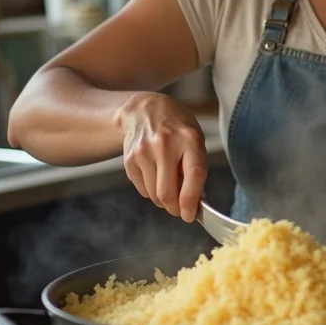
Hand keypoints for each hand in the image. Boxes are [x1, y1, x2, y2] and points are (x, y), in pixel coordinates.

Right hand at [120, 93, 207, 222]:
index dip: (192, 200)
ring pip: (154, 195)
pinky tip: (156, 175)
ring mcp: (144, 152)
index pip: (194, 175)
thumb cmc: (176, 127)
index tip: (191, 215)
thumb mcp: (195, 139)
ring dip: (163, 200)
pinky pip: (143, 189)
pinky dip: (151, 191)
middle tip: (180, 210)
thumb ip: (196, 168)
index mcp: (189, 138)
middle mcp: (165, 144)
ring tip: (170, 186)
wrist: (145, 109)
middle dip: (175, 208)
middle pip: (167, 192)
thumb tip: (195, 202)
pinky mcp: (129, 160)